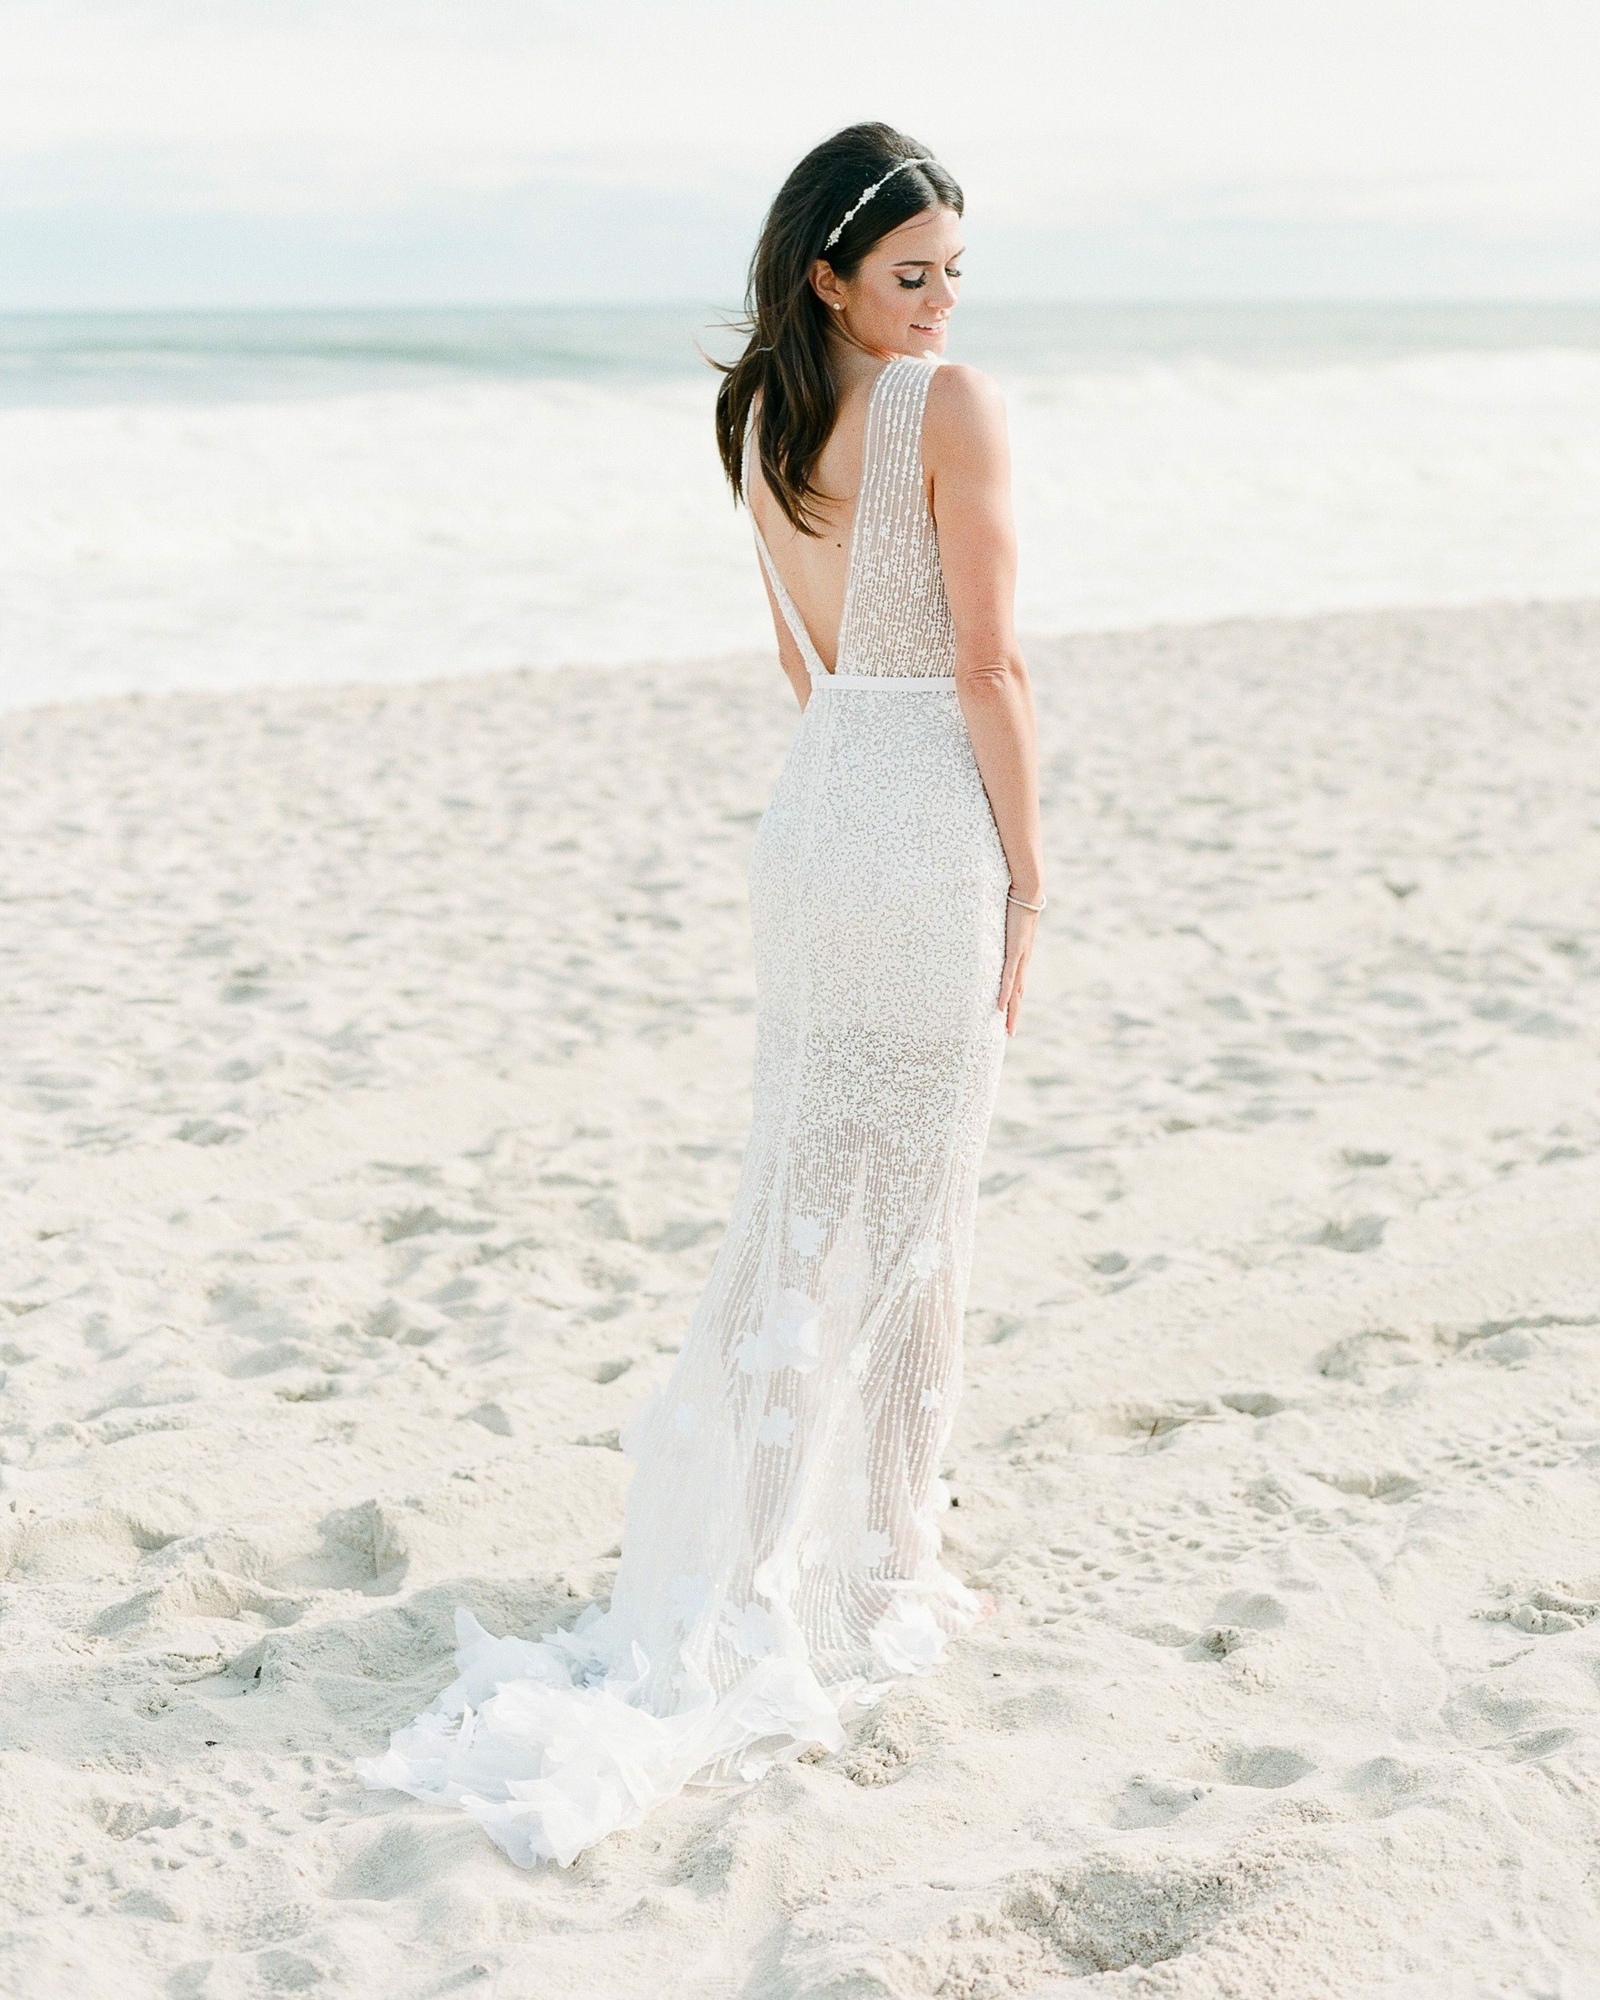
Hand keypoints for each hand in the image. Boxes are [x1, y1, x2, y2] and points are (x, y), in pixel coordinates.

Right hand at [998, 898, 1037, 1035]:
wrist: (1028, 889)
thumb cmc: (1016, 899)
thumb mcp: (1006, 919)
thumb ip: (1000, 927)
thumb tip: (993, 925)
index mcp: (1021, 954)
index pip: (1017, 984)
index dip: (1014, 1001)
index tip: (1008, 1016)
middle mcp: (1022, 960)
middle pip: (1019, 994)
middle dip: (1014, 1015)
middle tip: (1009, 1033)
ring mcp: (1020, 957)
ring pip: (1016, 991)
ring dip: (1012, 1012)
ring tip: (1008, 1029)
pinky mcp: (1015, 950)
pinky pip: (1008, 977)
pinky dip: (1005, 994)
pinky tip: (1000, 1008)